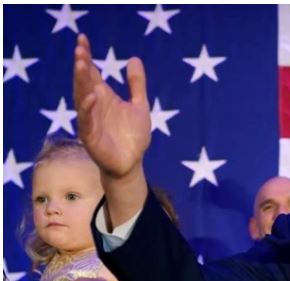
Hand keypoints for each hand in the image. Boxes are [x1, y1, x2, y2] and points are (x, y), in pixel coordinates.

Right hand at [73, 33, 150, 179]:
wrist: (132, 163)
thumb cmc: (132, 136)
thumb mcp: (139, 106)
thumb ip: (136, 84)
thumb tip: (134, 58)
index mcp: (103, 96)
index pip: (91, 72)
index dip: (86, 56)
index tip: (82, 38)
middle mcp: (93, 106)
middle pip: (83, 82)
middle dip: (81, 66)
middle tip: (80, 49)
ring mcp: (90, 121)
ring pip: (81, 98)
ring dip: (80, 82)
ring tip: (81, 64)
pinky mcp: (91, 137)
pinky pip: (87, 121)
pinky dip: (88, 109)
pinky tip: (92, 97)